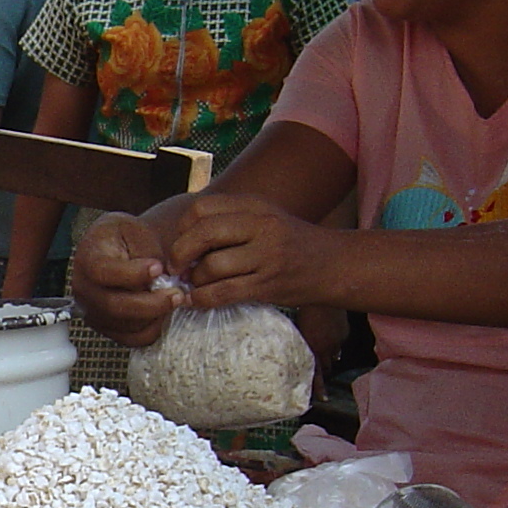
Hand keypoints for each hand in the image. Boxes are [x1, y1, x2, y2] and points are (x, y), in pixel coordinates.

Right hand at [69, 213, 182, 347]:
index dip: (131, 274)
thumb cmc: (127, 237)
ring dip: (155, 315)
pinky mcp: (107, 328)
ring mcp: (93, 312)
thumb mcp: (135, 229)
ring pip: (126, 325)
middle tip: (177, 293)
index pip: (102, 272)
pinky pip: (132, 338)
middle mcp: (84, 289)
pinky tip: (165, 311)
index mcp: (87, 259)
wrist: (120, 250)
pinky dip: (153, 328)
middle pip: (114, 306)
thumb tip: (160, 276)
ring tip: (175, 298)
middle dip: (151, 303)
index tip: (158, 268)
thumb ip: (146, 250)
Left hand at [166, 193, 340, 308]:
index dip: (182, 228)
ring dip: (194, 280)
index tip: (179, 244)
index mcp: (255, 206)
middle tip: (175, 268)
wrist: (333, 265)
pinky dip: (201, 299)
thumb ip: (229, 221)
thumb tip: (181, 239)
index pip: (203, 208)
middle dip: (180, 253)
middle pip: (203, 233)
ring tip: (193, 285)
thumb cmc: (290, 242)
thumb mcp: (264, 217)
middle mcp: (261, 226)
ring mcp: (267, 256)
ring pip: (212, 267)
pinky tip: (194, 301)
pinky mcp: (268, 285)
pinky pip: (224, 293)